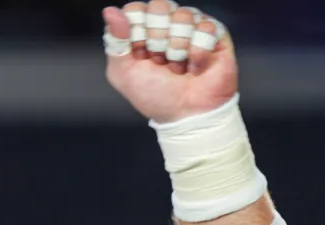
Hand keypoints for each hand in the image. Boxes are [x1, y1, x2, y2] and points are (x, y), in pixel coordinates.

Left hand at [104, 3, 236, 123]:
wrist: (187, 114)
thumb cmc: (155, 96)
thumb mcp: (123, 73)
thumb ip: (115, 42)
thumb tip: (110, 11)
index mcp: (142, 31)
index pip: (135, 9)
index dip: (135, 30)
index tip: (139, 52)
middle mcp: (167, 24)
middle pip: (159, 6)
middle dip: (157, 39)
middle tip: (159, 60)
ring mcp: (191, 26)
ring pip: (183, 15)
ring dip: (177, 49)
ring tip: (178, 67)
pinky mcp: (214, 32)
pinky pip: (205, 27)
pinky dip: (197, 53)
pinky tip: (195, 67)